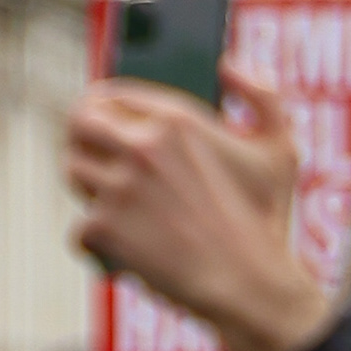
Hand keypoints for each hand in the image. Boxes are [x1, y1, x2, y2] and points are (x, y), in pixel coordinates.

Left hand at [62, 76, 335, 350]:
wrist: (248, 285)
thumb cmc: (265, 220)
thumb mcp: (279, 149)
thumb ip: (262, 95)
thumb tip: (228, 64)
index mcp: (177, 118)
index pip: (109, 93)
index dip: (100, 109)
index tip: (101, 123)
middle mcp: (142, 145)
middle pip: (78, 122)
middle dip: (82, 139)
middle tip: (94, 160)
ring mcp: (118, 186)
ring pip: (72, 171)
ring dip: (89, 190)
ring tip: (120, 210)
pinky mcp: (103, 228)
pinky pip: (80, 229)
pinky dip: (99, 246)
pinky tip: (128, 255)